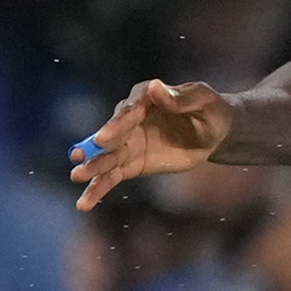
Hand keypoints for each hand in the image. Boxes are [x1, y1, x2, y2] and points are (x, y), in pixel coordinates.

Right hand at [72, 78, 232, 210]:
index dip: (115, 126)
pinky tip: (83, 203)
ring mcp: (128, 142)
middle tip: (76, 159)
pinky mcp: (132, 163)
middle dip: (94, 149)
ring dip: (92, 169)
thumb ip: (179, 98)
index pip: (128, 113)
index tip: (102, 140)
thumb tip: (156, 87)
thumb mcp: (203, 100)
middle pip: (111, 136)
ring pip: (108, 158)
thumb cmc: (209, 110)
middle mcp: (129, 119)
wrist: (214, 132)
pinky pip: (113, 176)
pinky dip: (100, 188)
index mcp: (145, 98)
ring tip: (76, 178)